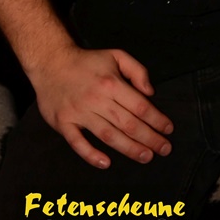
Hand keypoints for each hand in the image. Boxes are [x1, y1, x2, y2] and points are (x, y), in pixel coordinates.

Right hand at [28, 44, 173, 168]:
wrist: (51, 62)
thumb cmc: (87, 61)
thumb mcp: (116, 55)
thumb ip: (137, 71)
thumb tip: (150, 92)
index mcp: (111, 83)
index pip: (140, 106)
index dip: (156, 119)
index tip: (168, 129)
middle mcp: (97, 99)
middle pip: (128, 123)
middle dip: (149, 138)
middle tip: (164, 149)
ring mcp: (79, 113)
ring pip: (108, 135)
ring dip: (129, 148)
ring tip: (145, 156)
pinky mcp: (63, 123)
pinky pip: (77, 143)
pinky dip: (91, 155)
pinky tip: (106, 163)